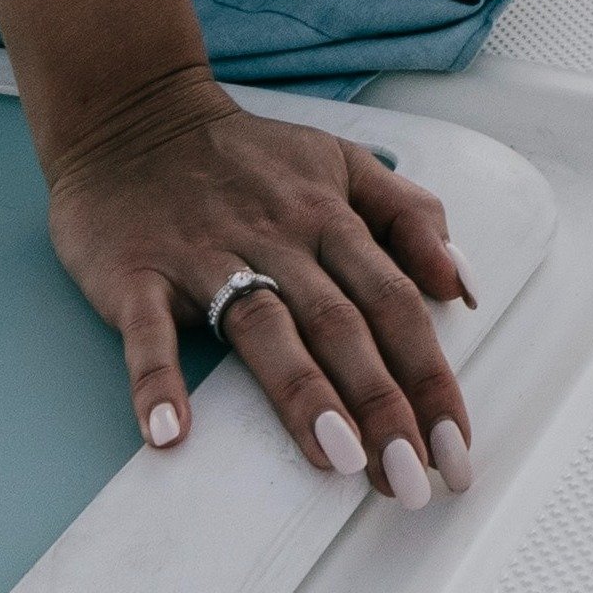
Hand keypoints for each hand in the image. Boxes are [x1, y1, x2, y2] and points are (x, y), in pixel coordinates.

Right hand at [46, 68, 478, 501]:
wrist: (129, 109)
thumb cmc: (243, 155)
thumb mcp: (337, 160)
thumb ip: (407, 216)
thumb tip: (463, 285)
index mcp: (328, 215)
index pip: (394, 301)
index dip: (429, 376)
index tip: (456, 448)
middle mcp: (274, 237)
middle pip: (339, 324)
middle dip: (382, 405)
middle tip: (410, 483)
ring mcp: (203, 254)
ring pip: (262, 325)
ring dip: (301, 392)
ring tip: (337, 459)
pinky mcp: (135, 272)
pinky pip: (147, 329)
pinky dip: (155, 379)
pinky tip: (169, 432)